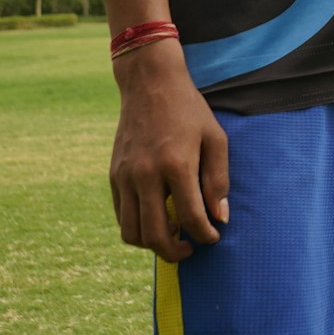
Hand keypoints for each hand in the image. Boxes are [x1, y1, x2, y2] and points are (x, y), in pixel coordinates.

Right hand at [108, 40, 228, 261]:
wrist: (150, 83)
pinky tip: (156, 217)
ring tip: (172, 234)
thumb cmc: (189, 109)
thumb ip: (218, 180)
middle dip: (176, 252)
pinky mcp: (114, 175)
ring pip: (131, 233)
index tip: (213, 237)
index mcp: (176, 164)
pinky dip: (137, 226)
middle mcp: (146, 174)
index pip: (191, 218)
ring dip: (152, 244)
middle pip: (155, 236)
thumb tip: (219, 218)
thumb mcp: (215, 138)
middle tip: (191, 248)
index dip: (205, 235)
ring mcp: (125, 176)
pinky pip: (120, 215)